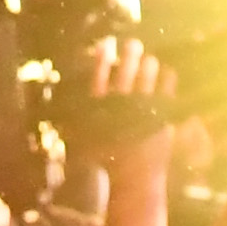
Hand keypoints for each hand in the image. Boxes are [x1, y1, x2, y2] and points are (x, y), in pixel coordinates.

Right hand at [69, 32, 180, 171]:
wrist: (134, 180)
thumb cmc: (107, 161)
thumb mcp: (83, 143)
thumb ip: (72, 125)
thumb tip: (58, 110)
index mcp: (101, 109)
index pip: (99, 75)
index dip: (103, 56)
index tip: (106, 44)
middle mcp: (122, 105)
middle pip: (126, 68)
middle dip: (130, 53)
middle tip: (133, 45)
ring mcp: (144, 108)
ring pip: (148, 72)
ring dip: (149, 63)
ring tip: (150, 61)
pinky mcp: (162, 115)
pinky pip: (167, 87)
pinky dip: (168, 78)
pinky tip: (168, 74)